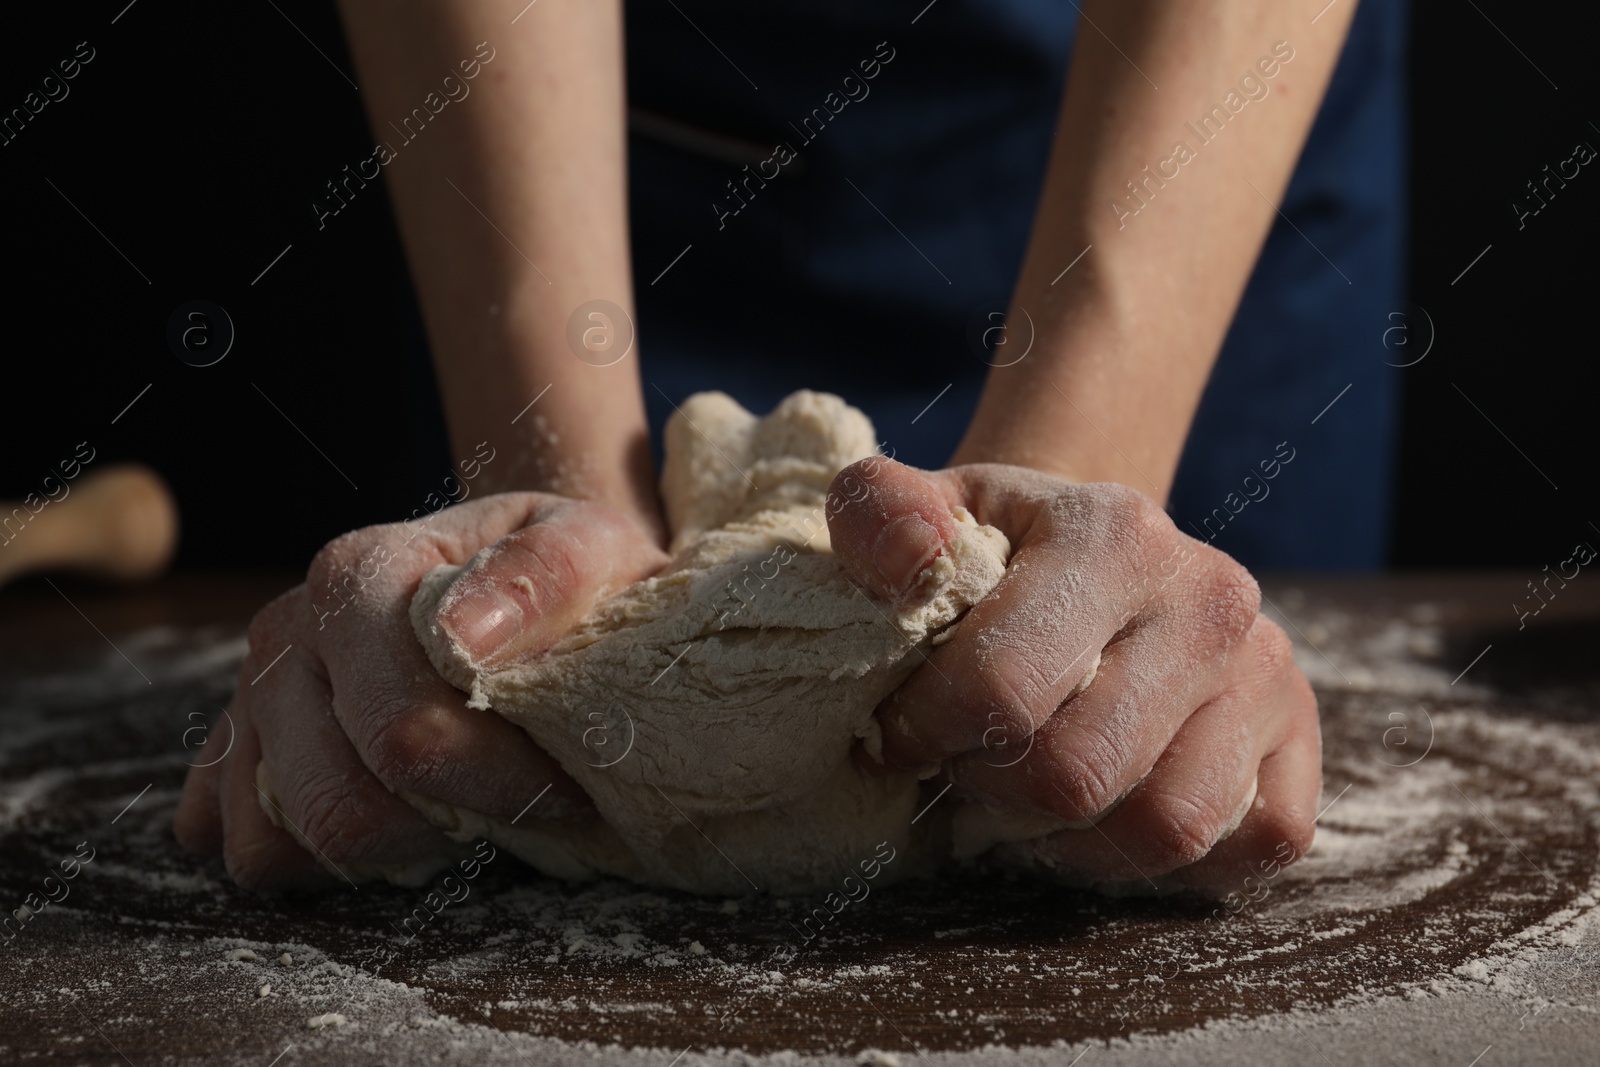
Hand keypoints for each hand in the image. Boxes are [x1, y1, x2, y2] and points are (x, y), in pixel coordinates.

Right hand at [174, 493, 668, 889]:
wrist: (529, 574)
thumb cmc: (563, 575)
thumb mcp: (592, 545)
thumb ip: (547, 572)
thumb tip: (463, 636)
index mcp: (360, 576)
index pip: (408, 735)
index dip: (501, 786)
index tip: (569, 786)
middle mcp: (287, 635)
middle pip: (343, 805)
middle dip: (448, 828)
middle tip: (523, 807)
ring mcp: (252, 699)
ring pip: (289, 841)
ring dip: (394, 850)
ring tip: (465, 806)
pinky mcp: (241, 756)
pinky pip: (258, 850)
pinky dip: (331, 864)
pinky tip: (406, 822)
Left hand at [827, 458, 1318, 889]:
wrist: (1095, 555)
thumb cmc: (993, 554)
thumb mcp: (922, 516)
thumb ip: (882, 518)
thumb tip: (904, 558)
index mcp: (1113, 534)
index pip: (1002, 689)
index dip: (926, 734)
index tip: (900, 732)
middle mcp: (1209, 597)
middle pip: (1078, 774)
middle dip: (993, 790)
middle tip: (964, 765)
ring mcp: (1266, 670)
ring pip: (1164, 827)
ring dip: (1072, 839)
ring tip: (1025, 796)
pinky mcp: (1299, 737)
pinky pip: (1249, 845)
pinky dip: (1167, 862)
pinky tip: (1104, 816)